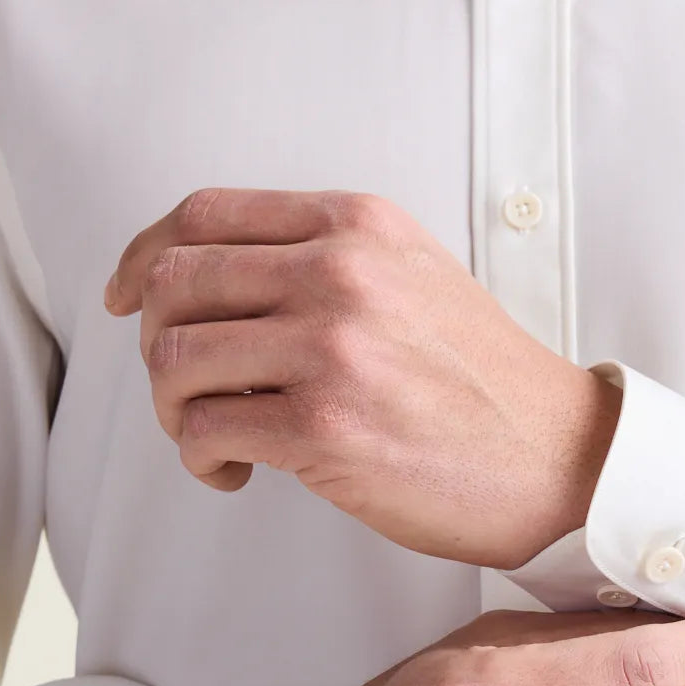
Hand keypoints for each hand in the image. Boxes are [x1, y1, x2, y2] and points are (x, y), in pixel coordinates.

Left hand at [104, 188, 621, 566]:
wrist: (556, 457)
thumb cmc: (486, 381)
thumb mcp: (414, 277)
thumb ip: (326, 259)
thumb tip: (214, 284)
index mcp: (358, 225)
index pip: (204, 214)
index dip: (143, 256)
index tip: (127, 297)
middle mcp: (340, 274)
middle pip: (174, 283)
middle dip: (156, 342)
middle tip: (185, 386)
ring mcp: (332, 349)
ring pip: (174, 358)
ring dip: (173, 408)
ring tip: (212, 435)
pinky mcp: (325, 428)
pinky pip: (205, 429)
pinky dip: (200, 457)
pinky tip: (236, 470)